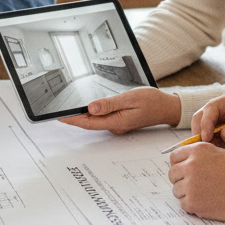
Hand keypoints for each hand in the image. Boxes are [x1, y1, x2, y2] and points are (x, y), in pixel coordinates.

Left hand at [58, 88, 180, 132]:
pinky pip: (102, 119)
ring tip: (68, 110)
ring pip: (95, 121)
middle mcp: (115, 126)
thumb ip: (110, 104)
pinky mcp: (120, 120)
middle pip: (89, 123)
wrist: (167, 108)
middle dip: (74, 118)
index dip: (73, 120)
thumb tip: (91, 108)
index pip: (88, 122)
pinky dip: (92, 114)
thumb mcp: (130, 98)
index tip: (59, 116)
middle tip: (57, 113)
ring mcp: (117, 124)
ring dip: (82, 116)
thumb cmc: (152, 102)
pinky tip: (87, 108)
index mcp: (116, 122)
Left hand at [168, 143, 224, 220]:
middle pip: (172, 174)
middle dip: (181, 179)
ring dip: (187, 193)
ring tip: (204, 194)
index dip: (179, 164)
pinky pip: (183, 204)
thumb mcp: (221, 154)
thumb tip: (186, 161)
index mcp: (198, 150)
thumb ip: (201, 156)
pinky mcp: (193, 202)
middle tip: (193, 185)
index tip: (184, 170)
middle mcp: (191, 165)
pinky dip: (192, 205)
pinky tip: (206, 202)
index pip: (174, 156)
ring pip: (177, 190)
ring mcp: (190, 184)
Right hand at [192, 92, 224, 158]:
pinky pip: (204, 141)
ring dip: (200, 142)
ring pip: (199, 130)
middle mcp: (221, 109)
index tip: (207, 138)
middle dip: (199, 133)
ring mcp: (217, 123)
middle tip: (204, 149)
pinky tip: (211, 157)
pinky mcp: (216, 135)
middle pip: (200, 117)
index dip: (206, 122)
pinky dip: (205, 149)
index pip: (212, 108)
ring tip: (208, 155)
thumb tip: (224, 133)